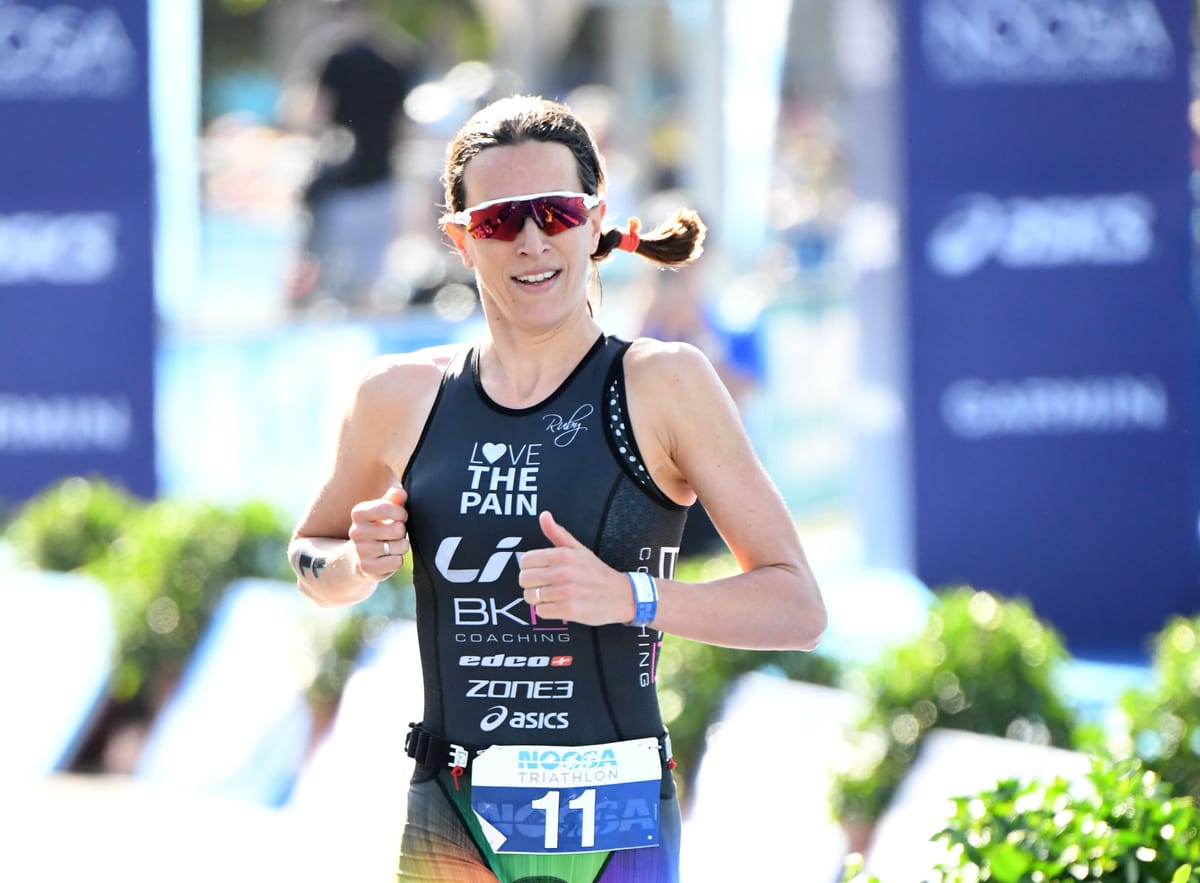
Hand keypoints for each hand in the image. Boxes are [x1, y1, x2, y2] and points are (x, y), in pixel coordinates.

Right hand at [348, 486, 408, 578]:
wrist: (359, 555)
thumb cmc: (378, 527)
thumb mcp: (384, 510)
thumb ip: (394, 499)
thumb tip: (401, 494)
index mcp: (359, 513)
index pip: (388, 507)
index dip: (401, 513)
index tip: (399, 517)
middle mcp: (355, 531)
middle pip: (398, 529)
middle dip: (402, 531)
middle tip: (394, 534)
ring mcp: (360, 551)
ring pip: (400, 546)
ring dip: (401, 546)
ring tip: (391, 545)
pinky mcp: (366, 568)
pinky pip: (396, 562)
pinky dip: (397, 560)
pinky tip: (387, 557)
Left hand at [518, 511, 632, 625]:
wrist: (620, 595)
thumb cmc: (596, 572)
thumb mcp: (578, 549)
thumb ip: (557, 533)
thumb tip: (544, 515)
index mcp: (563, 555)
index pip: (525, 560)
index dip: (528, 567)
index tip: (538, 570)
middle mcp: (563, 572)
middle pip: (524, 579)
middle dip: (531, 583)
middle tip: (544, 584)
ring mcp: (565, 592)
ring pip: (530, 596)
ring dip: (538, 598)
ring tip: (552, 595)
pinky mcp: (568, 610)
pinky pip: (540, 612)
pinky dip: (546, 610)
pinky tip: (557, 604)